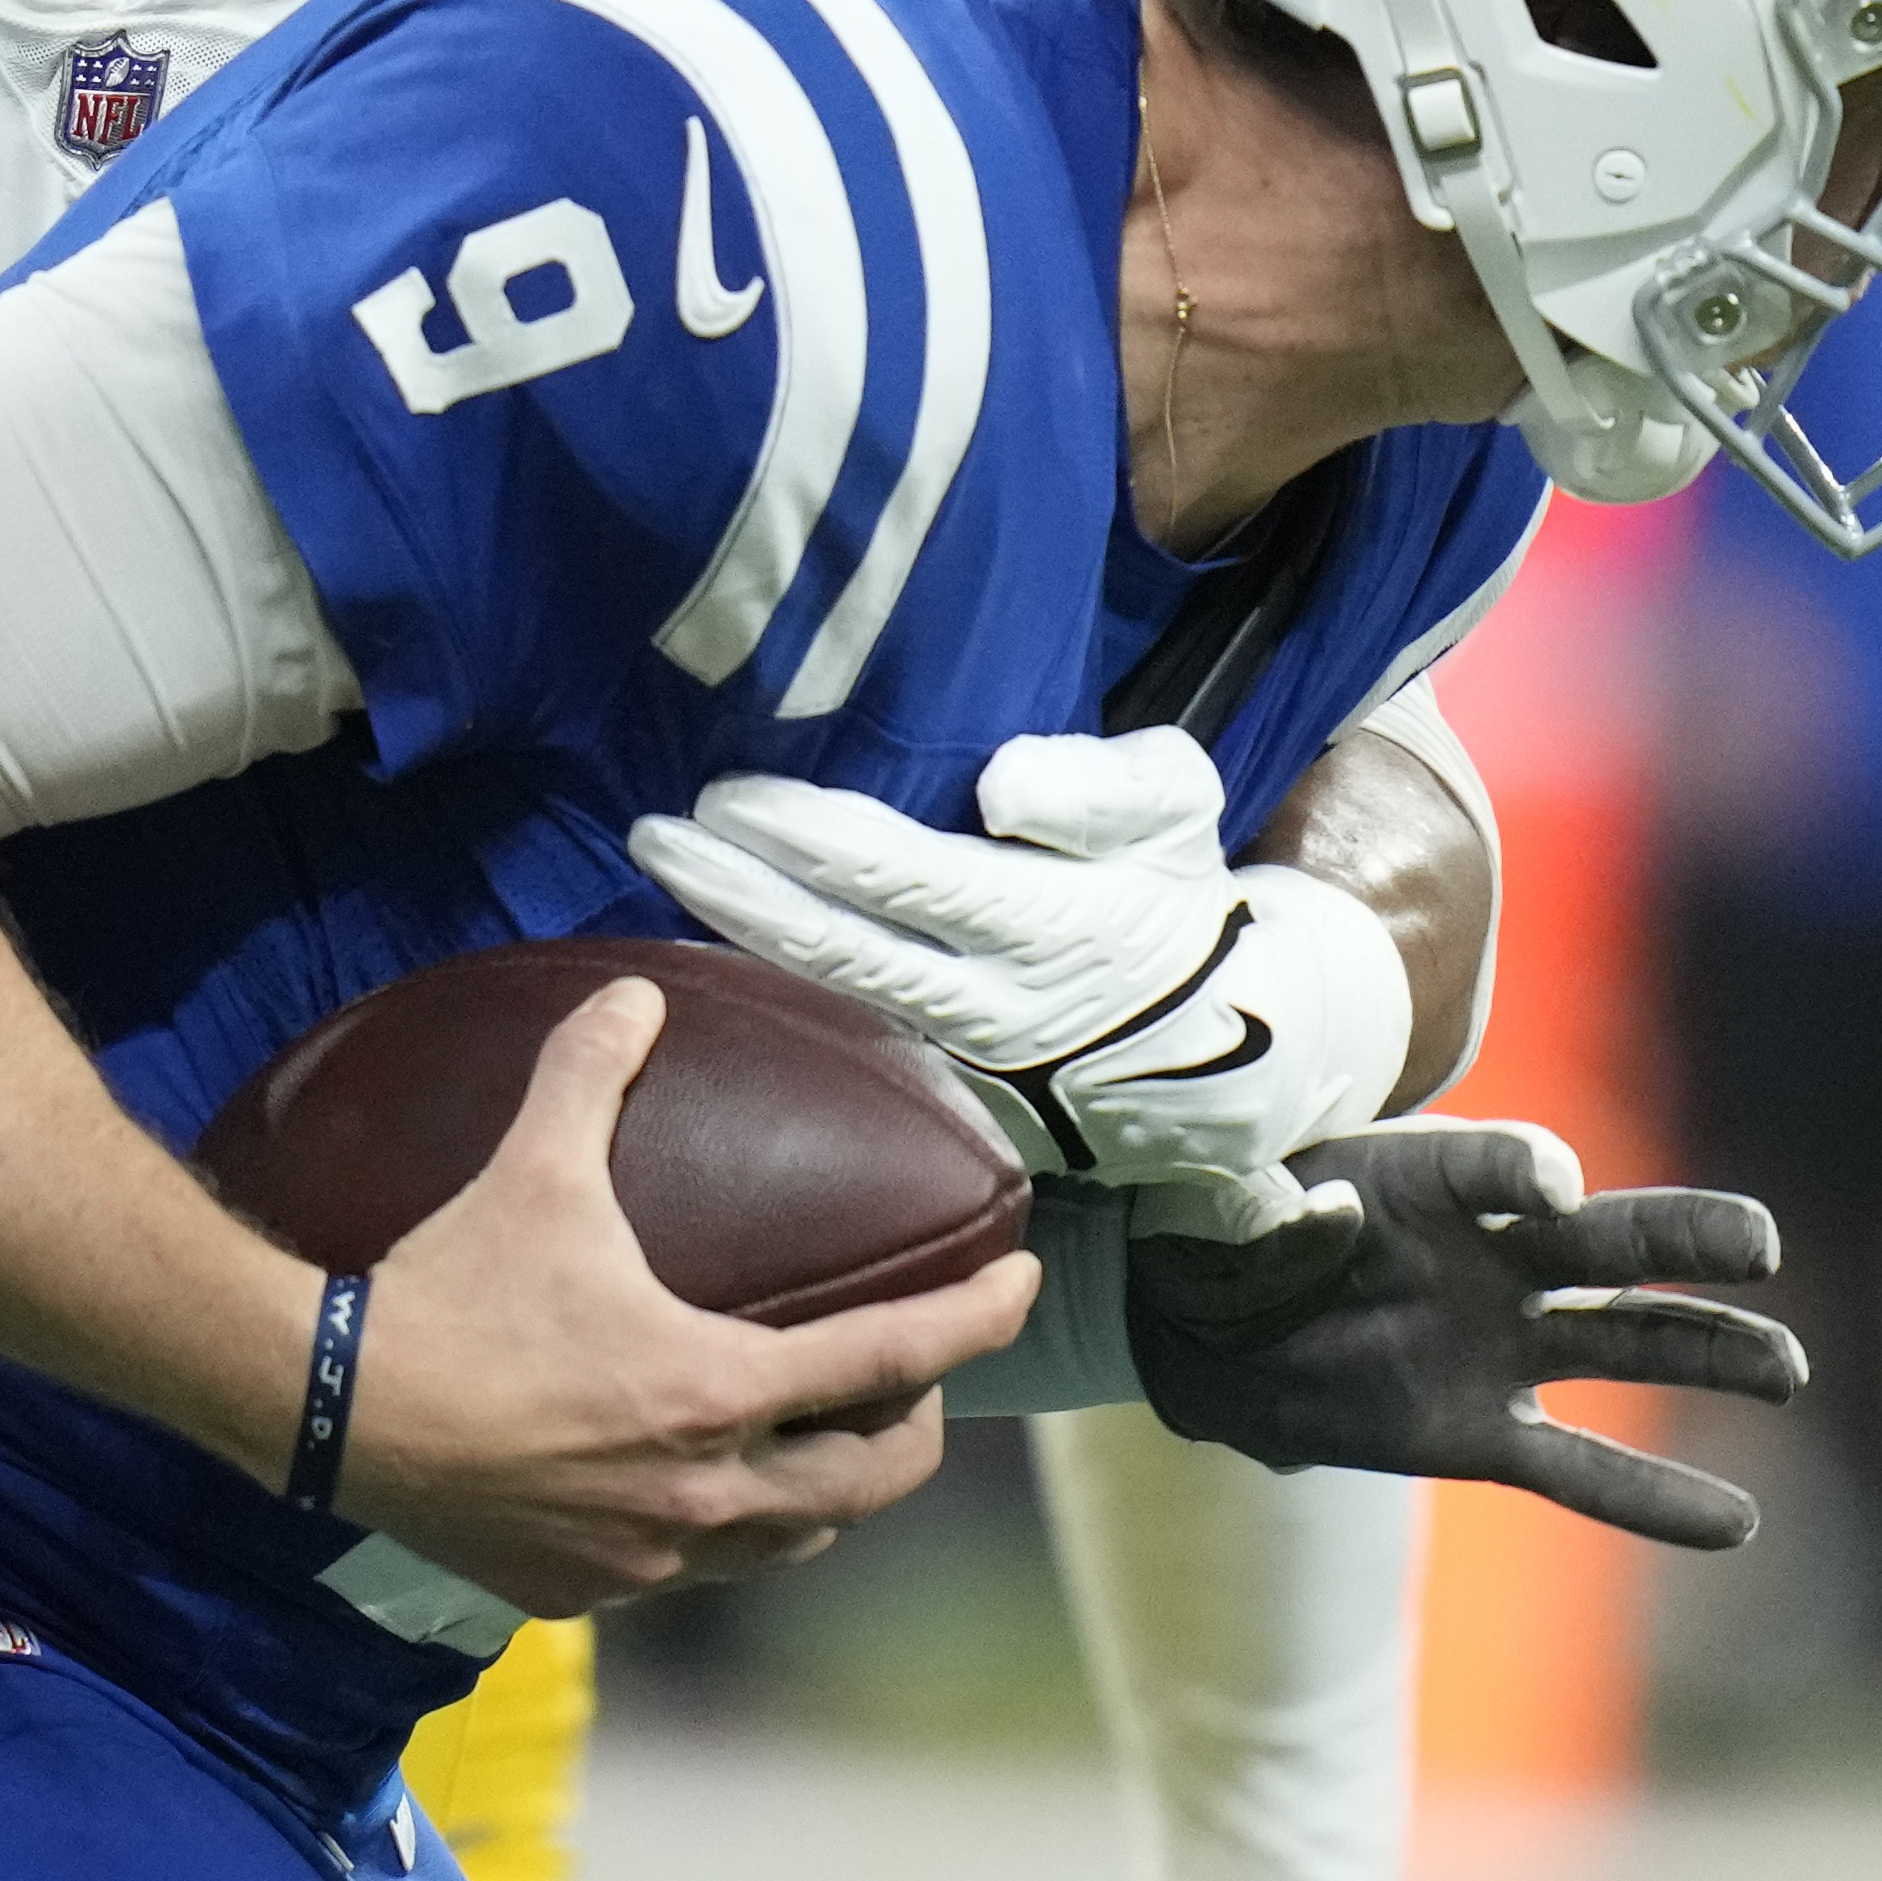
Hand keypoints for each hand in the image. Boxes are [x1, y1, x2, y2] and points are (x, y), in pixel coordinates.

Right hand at [333, 977, 1039, 1615]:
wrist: (336, 1410)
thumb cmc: (448, 1288)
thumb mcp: (532, 1165)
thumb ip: (593, 1070)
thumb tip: (637, 991)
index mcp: (714, 1389)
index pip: (890, 1359)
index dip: (975, 1320)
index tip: (1023, 1286)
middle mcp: (704, 1491)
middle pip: (871, 1482)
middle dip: (917, 1433)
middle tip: (918, 1386)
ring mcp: (649, 1557)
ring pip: (790, 1542)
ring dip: (826, 1494)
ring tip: (822, 1442)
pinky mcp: (588, 1594)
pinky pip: (694, 1572)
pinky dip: (723, 1533)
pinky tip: (698, 1492)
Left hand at [628, 729, 1409, 1240]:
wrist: (1230, 1038)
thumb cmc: (1180, 894)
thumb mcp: (1172, 807)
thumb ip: (1093, 786)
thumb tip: (998, 785)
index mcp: (1041, 924)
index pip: (897, 876)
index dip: (805, 837)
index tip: (727, 796)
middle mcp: (993, 1003)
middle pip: (838, 946)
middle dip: (736, 890)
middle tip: (651, 836)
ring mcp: (968, 1062)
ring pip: (833, 999)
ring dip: (744, 939)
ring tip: (666, 881)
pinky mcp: (956, 1096)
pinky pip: (854, 1036)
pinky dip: (787, 992)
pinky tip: (726, 954)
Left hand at [1125, 1122, 1805, 1549]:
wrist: (1192, 1319)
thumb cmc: (1213, 1234)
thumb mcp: (1218, 1211)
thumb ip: (1268, 1215)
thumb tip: (1325, 1220)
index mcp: (1424, 1176)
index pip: (1491, 1164)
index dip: (1521, 1168)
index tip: (1549, 1184)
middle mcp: (1485, 1252)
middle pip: (1603, 1242)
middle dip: (1684, 1241)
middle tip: (1761, 1246)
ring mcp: (1493, 1341)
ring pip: (1622, 1343)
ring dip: (1707, 1354)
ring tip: (1788, 1371)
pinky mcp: (1478, 1431)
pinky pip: (1576, 1469)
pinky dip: (1652, 1499)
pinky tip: (1738, 1523)